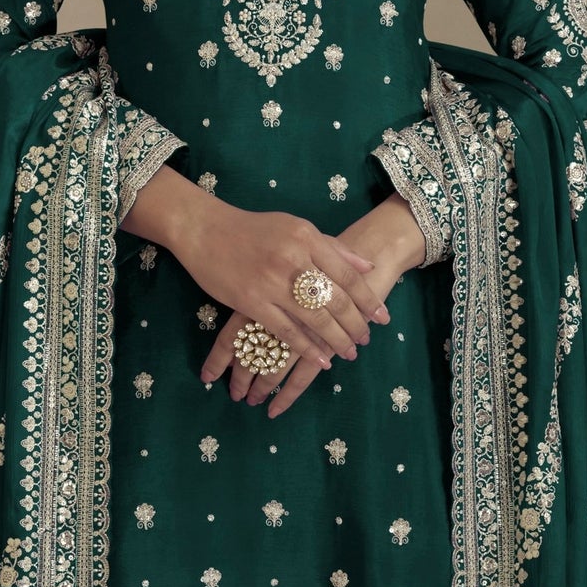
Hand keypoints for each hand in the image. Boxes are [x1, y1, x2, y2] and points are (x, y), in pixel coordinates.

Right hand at [208, 194, 425, 417]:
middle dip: (356, 324)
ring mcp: (272, 282)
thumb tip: (366, 266)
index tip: (382, 317)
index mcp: (307, 238)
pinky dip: (307, 348)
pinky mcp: (251, 301)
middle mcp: (294, 259)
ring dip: (336, 340)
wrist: (205, 229)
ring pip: (315, 318)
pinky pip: (286, 331)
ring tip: (349, 352)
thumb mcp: (295, 227)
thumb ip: (331, 247)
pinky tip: (321, 359)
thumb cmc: (253, 229)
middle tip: (365, 339)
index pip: (348, 274)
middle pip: (335, 299)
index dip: (368, 299)